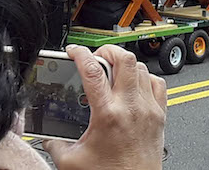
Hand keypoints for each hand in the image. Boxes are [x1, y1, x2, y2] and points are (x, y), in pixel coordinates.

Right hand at [44, 45, 166, 169]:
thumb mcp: (71, 161)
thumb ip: (54, 144)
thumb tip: (47, 136)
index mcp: (107, 115)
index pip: (93, 70)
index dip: (80, 53)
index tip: (74, 50)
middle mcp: (131, 107)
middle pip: (124, 58)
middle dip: (107, 50)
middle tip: (96, 57)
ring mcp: (149, 109)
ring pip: (141, 68)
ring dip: (125, 65)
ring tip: (112, 72)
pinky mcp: (160, 115)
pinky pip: (158, 83)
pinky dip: (145, 78)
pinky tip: (135, 85)